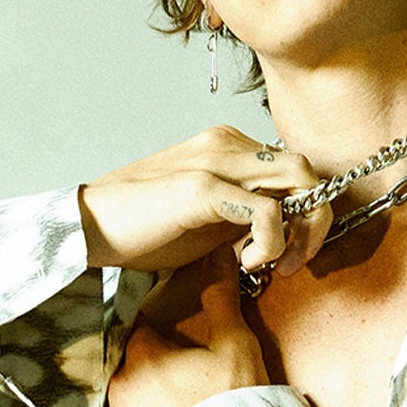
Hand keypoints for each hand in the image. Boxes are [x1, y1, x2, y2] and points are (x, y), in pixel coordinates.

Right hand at [77, 124, 334, 276]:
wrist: (91, 229)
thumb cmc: (146, 229)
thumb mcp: (210, 220)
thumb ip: (247, 217)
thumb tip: (288, 233)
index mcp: (228, 146)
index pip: (295, 169)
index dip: (307, 214)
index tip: (291, 254)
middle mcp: (227, 143)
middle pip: (306, 169)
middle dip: (315, 221)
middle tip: (293, 262)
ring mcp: (215, 161)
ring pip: (299, 179)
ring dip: (300, 230)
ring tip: (269, 262)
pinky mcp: (201, 187)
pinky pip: (266, 211)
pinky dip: (270, 242)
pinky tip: (246, 261)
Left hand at [95, 244, 270, 406]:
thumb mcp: (237, 346)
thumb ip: (221, 299)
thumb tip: (219, 253)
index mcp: (143, 356)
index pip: (139, 332)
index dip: (159, 338)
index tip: (173, 347)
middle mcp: (118, 390)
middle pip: (127, 371)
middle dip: (148, 376)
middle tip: (179, 390)